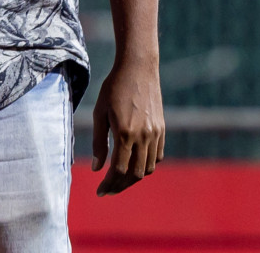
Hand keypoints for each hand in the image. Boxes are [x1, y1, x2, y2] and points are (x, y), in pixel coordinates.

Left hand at [91, 58, 163, 195]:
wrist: (138, 69)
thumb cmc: (113, 88)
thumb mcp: (100, 113)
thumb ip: (99, 142)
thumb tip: (97, 168)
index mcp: (125, 133)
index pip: (118, 170)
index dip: (109, 183)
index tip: (100, 190)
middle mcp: (143, 136)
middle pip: (134, 174)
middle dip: (120, 186)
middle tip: (108, 190)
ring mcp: (155, 134)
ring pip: (147, 168)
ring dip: (133, 178)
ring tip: (119, 180)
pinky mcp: (162, 130)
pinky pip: (157, 157)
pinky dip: (146, 166)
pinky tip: (134, 165)